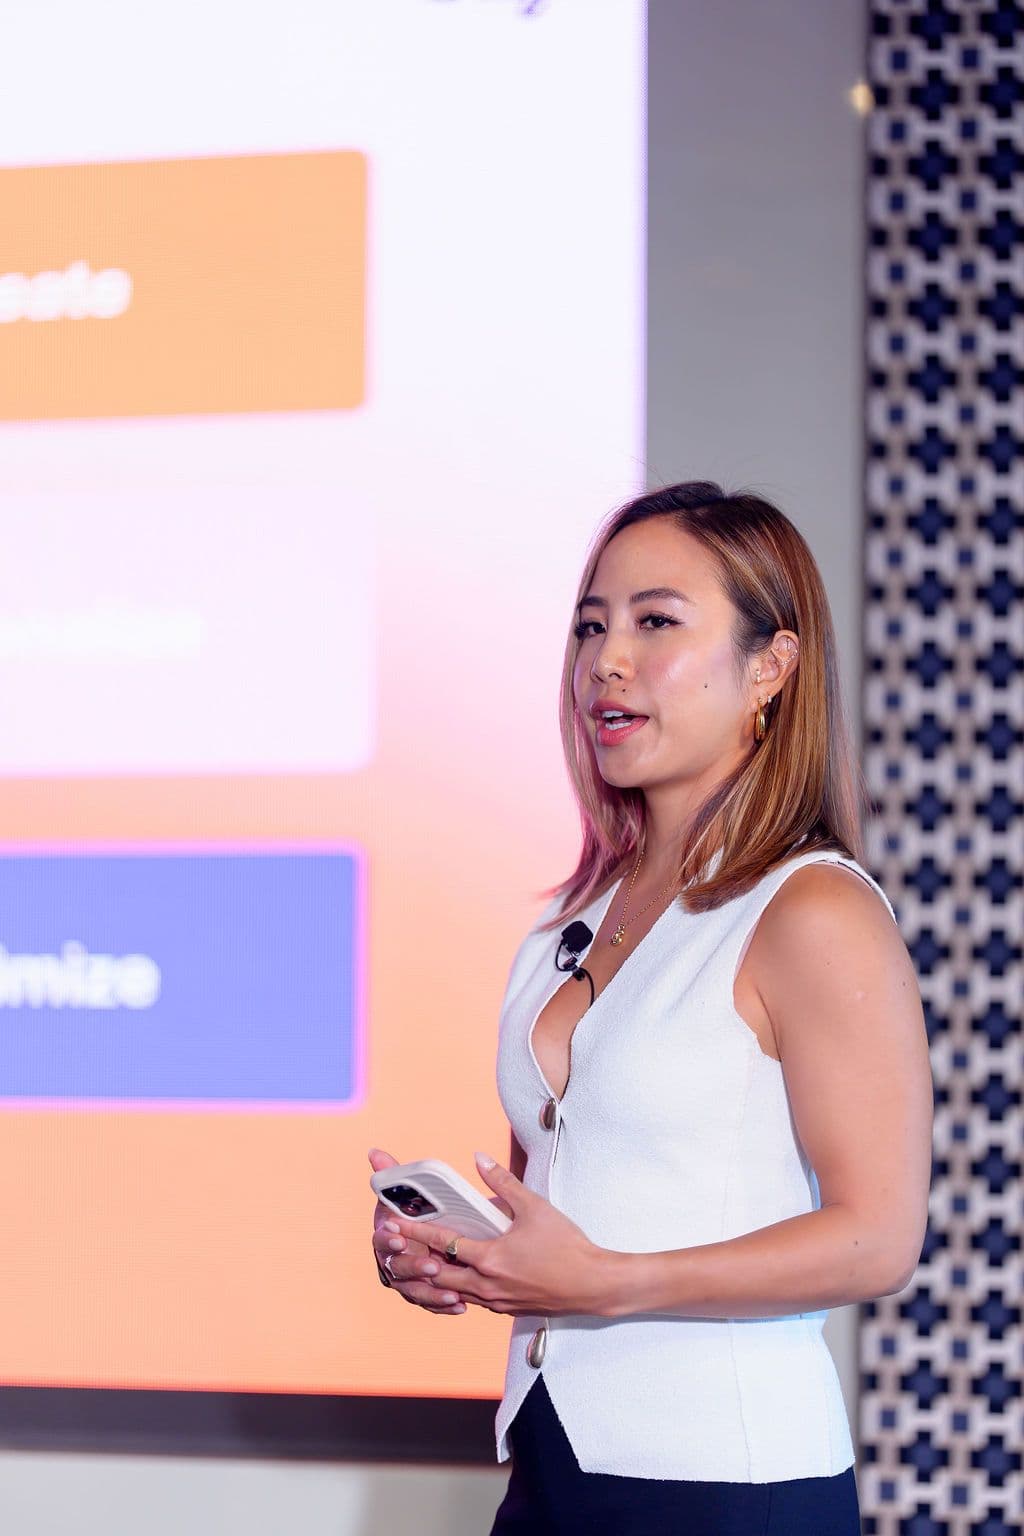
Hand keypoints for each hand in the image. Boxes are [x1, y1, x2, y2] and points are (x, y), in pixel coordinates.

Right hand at [368, 1148, 465, 1315]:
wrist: (436, 1232)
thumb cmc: (420, 1210)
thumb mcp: (410, 1193)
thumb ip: (394, 1173)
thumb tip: (374, 1151)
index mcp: (386, 1233)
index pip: (381, 1238)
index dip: (389, 1239)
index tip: (400, 1237)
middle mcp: (391, 1260)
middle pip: (396, 1268)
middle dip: (413, 1267)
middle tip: (433, 1265)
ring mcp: (406, 1279)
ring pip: (413, 1290)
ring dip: (430, 1293)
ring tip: (452, 1293)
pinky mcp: (422, 1293)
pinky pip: (430, 1303)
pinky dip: (442, 1305)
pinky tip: (460, 1306)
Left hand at [385, 1152, 614, 1317]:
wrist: (593, 1285)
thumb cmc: (567, 1246)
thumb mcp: (535, 1207)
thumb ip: (503, 1183)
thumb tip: (479, 1159)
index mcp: (489, 1259)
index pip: (440, 1243)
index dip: (413, 1232)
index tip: (391, 1223)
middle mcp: (486, 1284)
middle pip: (437, 1275)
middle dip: (416, 1260)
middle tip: (397, 1247)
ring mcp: (496, 1301)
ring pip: (453, 1291)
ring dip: (436, 1277)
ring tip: (421, 1261)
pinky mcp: (507, 1308)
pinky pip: (472, 1299)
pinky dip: (459, 1288)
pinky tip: (459, 1278)